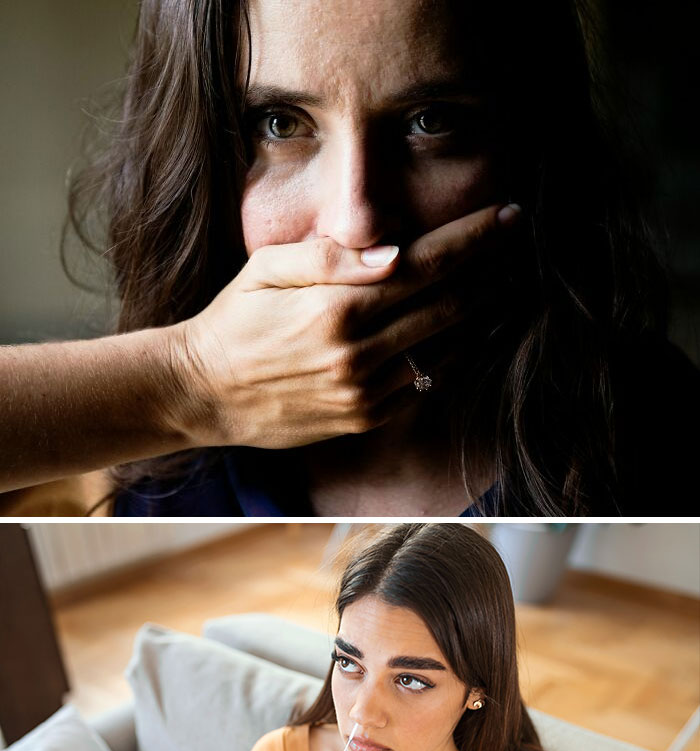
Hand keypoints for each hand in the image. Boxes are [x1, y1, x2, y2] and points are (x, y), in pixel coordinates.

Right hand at [172, 202, 520, 449]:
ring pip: (445, 349)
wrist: (204, 392)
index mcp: (338, 307)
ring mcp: (365, 391)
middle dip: (492, 272)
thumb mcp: (266, 269)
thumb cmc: (234, 321)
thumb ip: (332, 258)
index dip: (476, 238)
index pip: (427, 265)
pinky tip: (454, 334)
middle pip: (451, 306)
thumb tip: (395, 254)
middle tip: (517, 250)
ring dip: (479, 316)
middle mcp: (359, 353)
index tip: (511, 216)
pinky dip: (443, 356)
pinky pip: (420, 383)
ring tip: (499, 287)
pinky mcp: (364, 417)